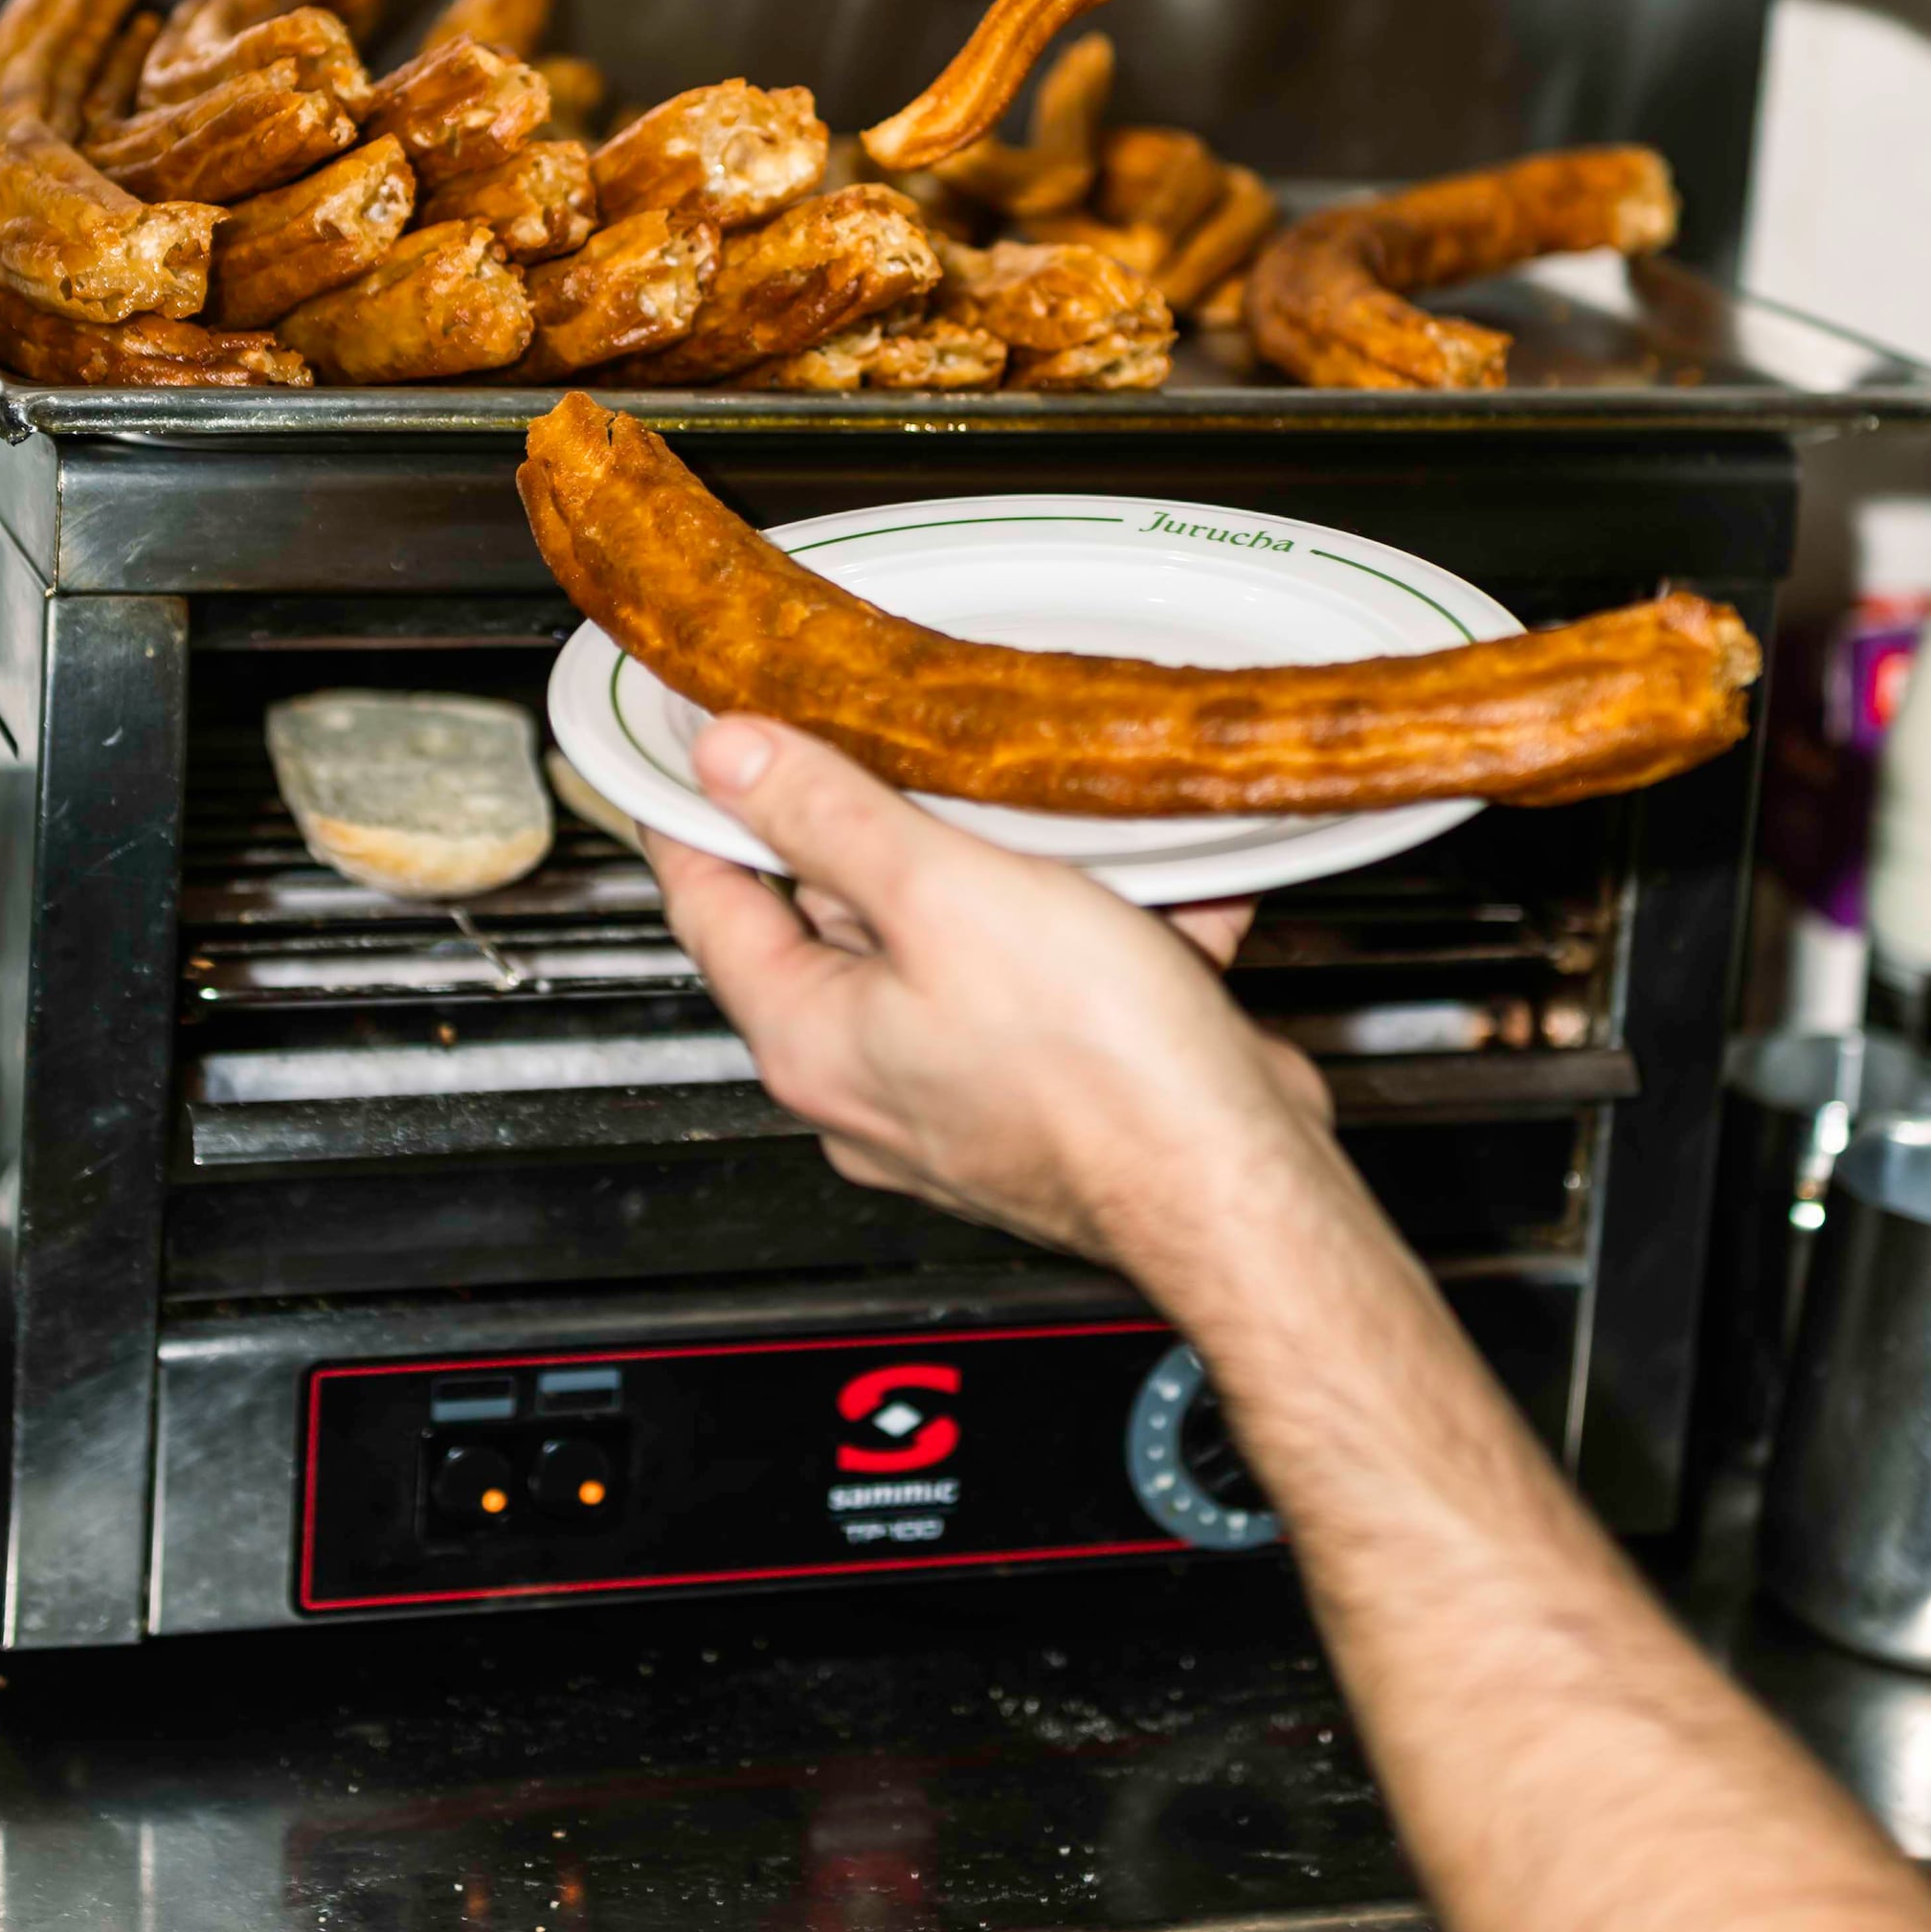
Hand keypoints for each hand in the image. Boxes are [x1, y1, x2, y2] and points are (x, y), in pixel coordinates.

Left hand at [642, 714, 1338, 1269]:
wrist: (1237, 1185)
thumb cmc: (1097, 1072)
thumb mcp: (946, 897)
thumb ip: (830, 818)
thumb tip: (731, 759)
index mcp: (812, 1039)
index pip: (705, 903)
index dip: (694, 810)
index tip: (693, 746)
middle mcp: (872, 1080)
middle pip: (839, 918)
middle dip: (888, 828)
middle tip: (917, 747)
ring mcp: (961, 1094)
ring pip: (959, 944)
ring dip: (1013, 876)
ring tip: (1065, 822)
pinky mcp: (1048, 1096)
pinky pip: (1053, 986)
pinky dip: (1099, 929)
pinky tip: (1155, 892)